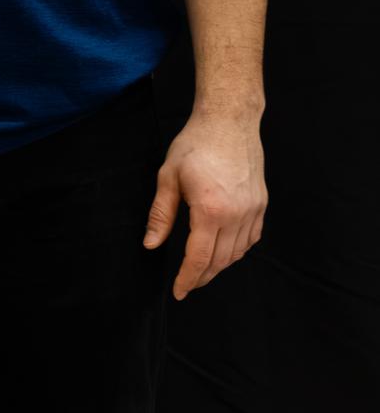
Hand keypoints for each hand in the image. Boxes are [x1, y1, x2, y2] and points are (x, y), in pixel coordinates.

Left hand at [141, 110, 267, 299]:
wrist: (228, 120)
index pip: (199, 258)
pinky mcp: (261, 204)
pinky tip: (225, 250)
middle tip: (188, 284)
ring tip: (203, 269)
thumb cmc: (196, 144)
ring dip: (219, 266)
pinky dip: (238, 251)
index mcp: (210, 210)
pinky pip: (252, 239)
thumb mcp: (168, 176)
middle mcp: (236, 215)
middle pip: (219, 261)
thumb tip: (151, 244)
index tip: (179, 292)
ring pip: (237, 253)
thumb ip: (161, 214)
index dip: (187, 279)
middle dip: (202, 277)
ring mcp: (252, 210)